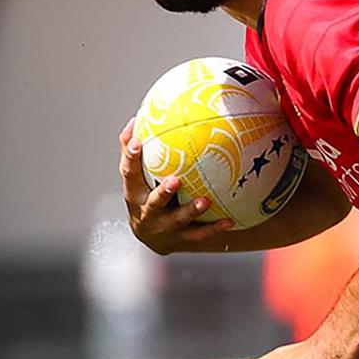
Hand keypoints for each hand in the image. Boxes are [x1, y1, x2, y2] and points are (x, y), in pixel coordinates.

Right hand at [118, 118, 232, 253]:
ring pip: (177, 220)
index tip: (138, 142)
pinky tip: (229, 221)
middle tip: (176, 180)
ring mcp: (163, 228)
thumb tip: (135, 119)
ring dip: (191, 211)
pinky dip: (214, 228)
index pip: (129, 174)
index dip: (130, 158)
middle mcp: (146, 212)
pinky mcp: (179, 239)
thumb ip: (133, 150)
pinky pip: (199, 234)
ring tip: (205, 201)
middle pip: (153, 203)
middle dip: (164, 193)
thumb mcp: (136, 177)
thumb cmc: (144, 196)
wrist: (151, 237)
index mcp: (134, 193)